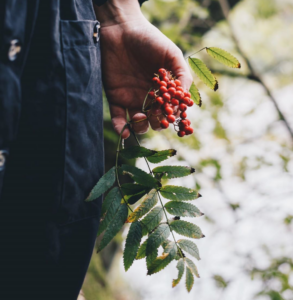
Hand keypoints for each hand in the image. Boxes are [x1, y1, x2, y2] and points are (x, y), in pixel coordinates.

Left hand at [94, 0, 192, 138]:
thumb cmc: (149, 40)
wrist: (121, 29)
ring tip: (140, 117)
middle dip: (157, 123)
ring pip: (138, 123)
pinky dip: (121, 127)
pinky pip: (118, 117)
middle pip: (155, 120)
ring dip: (141, 126)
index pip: (170, 110)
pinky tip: (126, 130)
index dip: (172, 115)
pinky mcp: (116, 97)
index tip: (171, 114)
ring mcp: (132, 98)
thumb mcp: (172, 54)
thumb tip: (185, 98)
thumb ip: (182, 75)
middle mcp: (149, 97)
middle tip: (155, 116)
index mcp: (163, 90)